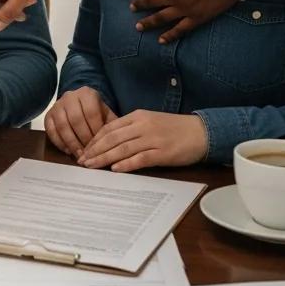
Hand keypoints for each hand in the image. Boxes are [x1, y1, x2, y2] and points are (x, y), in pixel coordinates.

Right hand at [45, 86, 117, 156]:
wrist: (78, 103)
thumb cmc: (95, 112)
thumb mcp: (106, 114)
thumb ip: (112, 126)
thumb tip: (117, 143)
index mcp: (87, 94)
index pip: (91, 112)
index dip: (95, 130)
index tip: (100, 145)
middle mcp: (70, 96)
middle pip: (76, 119)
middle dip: (83, 139)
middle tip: (90, 153)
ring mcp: (57, 105)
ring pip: (63, 126)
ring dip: (72, 143)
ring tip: (80, 156)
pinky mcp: (48, 115)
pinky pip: (51, 130)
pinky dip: (59, 143)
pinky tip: (68, 151)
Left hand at [77, 111, 207, 171]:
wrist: (201, 132)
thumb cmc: (174, 129)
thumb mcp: (149, 122)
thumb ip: (131, 129)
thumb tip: (109, 140)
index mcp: (137, 116)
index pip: (109, 127)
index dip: (94, 140)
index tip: (84, 150)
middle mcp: (143, 126)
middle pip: (112, 138)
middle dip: (95, 150)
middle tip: (82, 161)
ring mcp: (153, 139)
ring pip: (122, 148)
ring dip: (104, 158)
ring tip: (92, 166)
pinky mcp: (163, 153)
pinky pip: (140, 158)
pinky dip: (126, 163)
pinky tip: (115, 169)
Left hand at [130, 0, 237, 43]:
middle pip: (152, 2)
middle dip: (140, 4)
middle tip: (132, 7)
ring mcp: (184, 9)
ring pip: (161, 18)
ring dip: (148, 22)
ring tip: (138, 26)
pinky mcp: (196, 18)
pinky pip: (180, 29)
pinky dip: (170, 36)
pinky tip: (161, 40)